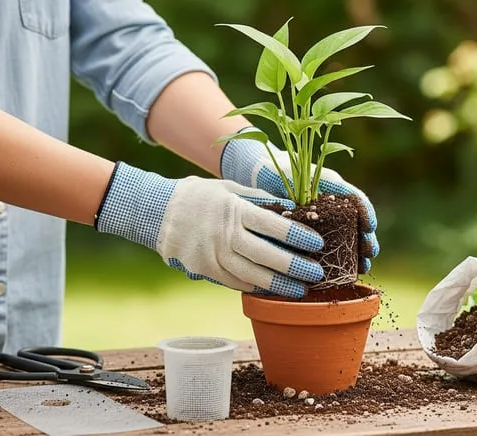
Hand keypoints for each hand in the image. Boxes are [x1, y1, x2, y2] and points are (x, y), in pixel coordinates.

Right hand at [96, 162, 323, 297]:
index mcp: (235, 211)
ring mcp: (215, 256)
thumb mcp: (229, 188)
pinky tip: (272, 290)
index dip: (298, 236)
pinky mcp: (206, 270)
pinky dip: (255, 287)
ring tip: (300, 290)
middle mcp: (226, 235)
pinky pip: (235, 282)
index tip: (317, 244)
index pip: (274, 226)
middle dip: (295, 267)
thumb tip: (290, 209)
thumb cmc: (200, 197)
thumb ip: (259, 199)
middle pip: (267, 255)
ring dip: (279, 285)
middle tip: (317, 273)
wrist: (159, 213)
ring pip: (253, 275)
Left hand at [220, 127, 378, 272]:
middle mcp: (332, 201)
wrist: (258, 174)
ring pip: (349, 235)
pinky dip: (342, 255)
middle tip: (369, 253)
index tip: (369, 226)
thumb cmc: (274, 171)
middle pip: (358, 221)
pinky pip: (333, 244)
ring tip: (363, 267)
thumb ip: (293, 189)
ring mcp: (325, 217)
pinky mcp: (314, 230)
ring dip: (358, 251)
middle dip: (366, 238)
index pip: (356, 198)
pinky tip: (345, 270)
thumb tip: (301, 210)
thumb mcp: (285, 176)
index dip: (365, 212)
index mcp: (330, 185)